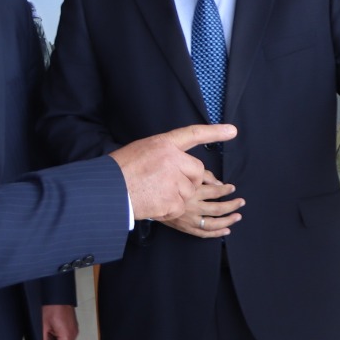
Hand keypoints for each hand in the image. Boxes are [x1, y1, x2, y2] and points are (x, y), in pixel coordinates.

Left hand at [41, 303, 78, 339]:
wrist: (57, 293)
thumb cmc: (50, 306)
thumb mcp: (43, 326)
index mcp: (67, 335)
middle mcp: (73, 334)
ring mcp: (73, 330)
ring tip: (45, 334)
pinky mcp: (71, 326)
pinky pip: (65, 338)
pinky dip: (57, 338)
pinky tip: (49, 331)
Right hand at [107, 124, 236, 220]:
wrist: (106, 192)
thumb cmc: (120, 171)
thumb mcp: (143, 151)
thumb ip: (166, 155)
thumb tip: (185, 169)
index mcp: (163, 143)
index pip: (193, 134)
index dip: (214, 132)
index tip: (232, 130)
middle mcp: (171, 159)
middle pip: (197, 172)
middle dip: (188, 181)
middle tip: (165, 183)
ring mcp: (173, 180)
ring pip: (190, 191)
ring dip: (177, 196)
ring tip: (154, 193)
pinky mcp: (172, 201)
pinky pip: (181, 206)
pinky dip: (169, 209)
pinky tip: (154, 203)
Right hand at [157, 171, 243, 237]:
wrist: (150, 200)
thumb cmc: (168, 184)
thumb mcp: (184, 174)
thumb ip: (202, 176)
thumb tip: (219, 183)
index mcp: (192, 191)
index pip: (215, 191)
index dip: (226, 190)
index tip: (232, 188)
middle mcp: (192, 206)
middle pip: (217, 208)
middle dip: (232, 205)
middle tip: (241, 202)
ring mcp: (189, 219)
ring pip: (213, 223)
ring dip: (228, 221)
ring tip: (238, 216)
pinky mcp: (186, 228)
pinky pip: (204, 233)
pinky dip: (216, 233)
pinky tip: (227, 230)